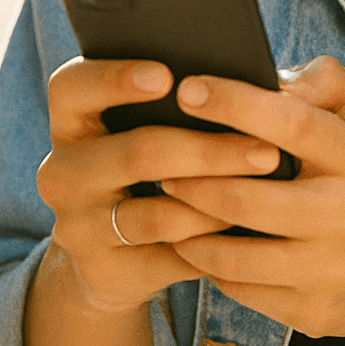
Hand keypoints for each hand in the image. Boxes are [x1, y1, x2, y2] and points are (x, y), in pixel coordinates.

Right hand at [36, 56, 285, 314]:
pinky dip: (213, 241)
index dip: (115, 78)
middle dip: (209, 149)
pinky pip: (167, 255)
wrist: (120, 251)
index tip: (169, 75)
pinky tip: (249, 229)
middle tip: (268, 149)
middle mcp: (63, 170)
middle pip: (135, 152)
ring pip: (156, 212)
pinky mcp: (103, 270)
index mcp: (74, 118)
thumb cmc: (162, 159)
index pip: (73, 86)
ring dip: (221, 201)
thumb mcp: (165, 120)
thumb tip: (281, 84)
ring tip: (270, 189)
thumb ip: (209, 91)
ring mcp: (78, 224)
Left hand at [162, 56, 344, 343]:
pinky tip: (195, 240)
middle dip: (190, 175)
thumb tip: (275, 77)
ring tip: (168, 197)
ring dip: (187, 225)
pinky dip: (210, 263)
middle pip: (246, 198)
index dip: (236, 104)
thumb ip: (331, 84)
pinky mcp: (312, 314)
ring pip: (232, 254)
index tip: (189, 88)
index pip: (293, 124)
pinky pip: (240, 288)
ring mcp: (330, 273)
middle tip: (156, 154)